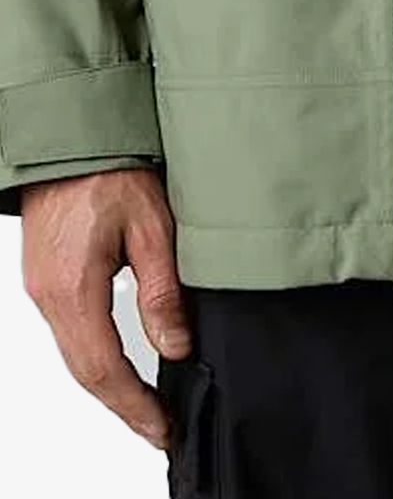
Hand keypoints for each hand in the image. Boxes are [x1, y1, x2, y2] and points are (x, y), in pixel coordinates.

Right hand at [20, 167, 191, 449]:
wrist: (70, 136)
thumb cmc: (109, 167)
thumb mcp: (153, 224)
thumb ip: (163, 289)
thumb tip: (176, 345)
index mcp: (74, 288)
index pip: (105, 369)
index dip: (135, 407)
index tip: (163, 429)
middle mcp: (50, 296)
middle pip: (86, 372)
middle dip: (124, 407)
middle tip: (160, 429)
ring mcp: (43, 289)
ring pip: (75, 356)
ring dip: (110, 387)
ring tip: (146, 407)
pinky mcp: (46, 279)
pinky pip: (70, 334)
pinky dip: (96, 359)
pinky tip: (120, 366)